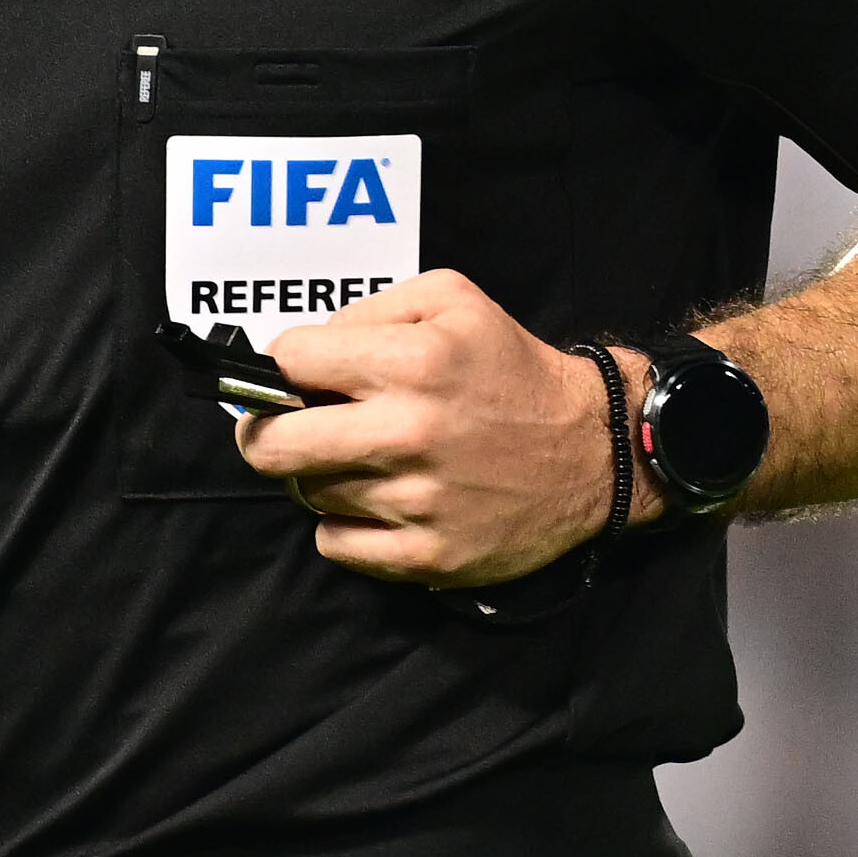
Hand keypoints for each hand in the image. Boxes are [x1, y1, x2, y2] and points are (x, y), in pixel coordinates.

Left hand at [234, 269, 620, 586]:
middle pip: (270, 446)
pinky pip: (336, 544)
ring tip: (360, 459)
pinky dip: (343, 525)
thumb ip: (368, 310)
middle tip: (286, 427)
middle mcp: (409, 432)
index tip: (295, 377)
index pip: (288, 362)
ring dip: (319, 475)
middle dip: (263, 432)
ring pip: (306, 493)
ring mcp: (417, 501)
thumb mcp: (452, 301)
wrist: (594, 450)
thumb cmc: (512, 369)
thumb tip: (301, 352)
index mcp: (413, 362)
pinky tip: (376, 502)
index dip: (281, 366)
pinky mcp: (429, 555)